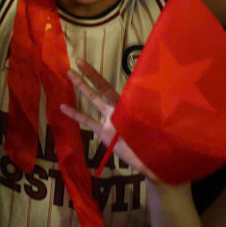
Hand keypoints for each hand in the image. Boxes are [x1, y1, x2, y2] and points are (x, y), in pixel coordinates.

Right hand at [59, 58, 159, 181]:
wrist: (152, 165)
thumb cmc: (157, 146)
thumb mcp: (157, 130)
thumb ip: (154, 120)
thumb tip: (163, 105)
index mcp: (131, 108)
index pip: (118, 88)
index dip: (110, 77)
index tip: (106, 65)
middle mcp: (119, 111)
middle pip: (101, 89)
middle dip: (89, 76)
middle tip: (76, 62)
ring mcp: (110, 121)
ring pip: (93, 101)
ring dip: (81, 88)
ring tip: (68, 75)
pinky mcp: (104, 133)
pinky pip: (88, 122)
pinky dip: (75, 114)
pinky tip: (62, 107)